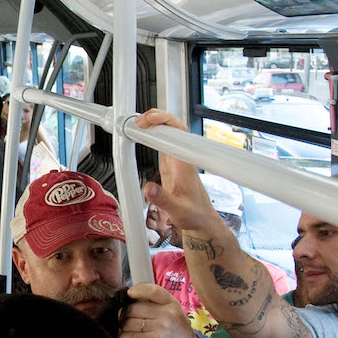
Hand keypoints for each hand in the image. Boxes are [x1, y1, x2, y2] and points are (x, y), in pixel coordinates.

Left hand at [119, 282, 207, 337]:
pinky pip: (129, 335)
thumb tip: (132, 301)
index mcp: (173, 305)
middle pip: (134, 308)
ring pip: (129, 322)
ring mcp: (160, 327)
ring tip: (124, 331)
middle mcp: (167, 313)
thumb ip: (159, 307)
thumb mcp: (176, 317)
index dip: (137, 290)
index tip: (129, 293)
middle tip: (122, 319)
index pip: (152, 290)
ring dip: (122, 327)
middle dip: (124, 314)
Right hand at [134, 109, 226, 234]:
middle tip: (137, 122)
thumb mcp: (178, 210)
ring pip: (168, 132)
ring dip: (153, 124)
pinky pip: (163, 141)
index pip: (179, 132)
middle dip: (156, 117)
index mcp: (186, 163)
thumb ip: (162, 198)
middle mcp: (182, 157)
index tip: (147, 122)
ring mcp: (177, 158)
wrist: (201, 220)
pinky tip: (142, 133)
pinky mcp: (171, 163)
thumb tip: (147, 187)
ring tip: (136, 124)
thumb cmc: (194, 214)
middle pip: (173, 126)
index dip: (163, 121)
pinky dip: (152, 134)